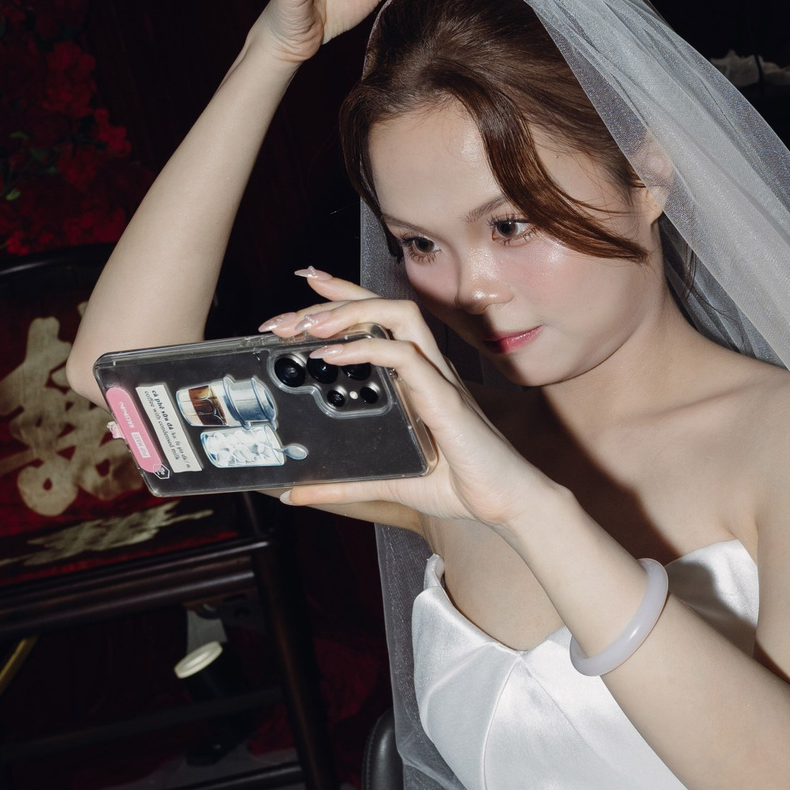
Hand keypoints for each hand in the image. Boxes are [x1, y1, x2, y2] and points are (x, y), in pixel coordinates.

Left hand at [258, 273, 552, 531]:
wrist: (508, 505)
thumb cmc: (461, 486)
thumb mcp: (388, 484)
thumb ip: (342, 484)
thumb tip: (292, 492)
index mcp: (415, 378)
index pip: (377, 321)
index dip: (341, 296)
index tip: (305, 283)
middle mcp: (427, 368)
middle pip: (381, 307)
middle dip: (330, 301)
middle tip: (282, 319)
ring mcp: (438, 378)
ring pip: (398, 316)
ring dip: (349, 312)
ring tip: (307, 327)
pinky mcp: (446, 398)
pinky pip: (406, 357)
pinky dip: (366, 350)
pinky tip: (332, 355)